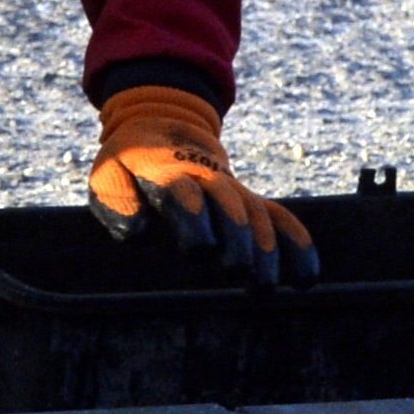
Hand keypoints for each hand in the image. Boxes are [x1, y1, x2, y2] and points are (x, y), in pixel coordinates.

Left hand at [89, 85, 316, 285]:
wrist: (163, 127)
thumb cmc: (128, 163)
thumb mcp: (106, 175)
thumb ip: (117, 202)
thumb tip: (142, 232)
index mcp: (168, 169)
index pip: (184, 192)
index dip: (194, 218)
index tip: (199, 250)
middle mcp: (207, 177)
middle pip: (230, 205)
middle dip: (238, 238)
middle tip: (239, 274)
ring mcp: (232, 188)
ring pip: (257, 214)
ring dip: (266, 251)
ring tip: (266, 287)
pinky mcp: (248, 199)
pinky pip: (279, 217)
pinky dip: (296, 243)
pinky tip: (306, 277)